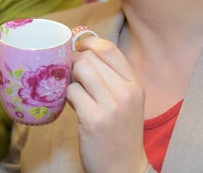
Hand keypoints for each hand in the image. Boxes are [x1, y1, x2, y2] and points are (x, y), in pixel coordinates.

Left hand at [68, 36, 148, 172]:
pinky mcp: (93, 118)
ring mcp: (111, 105)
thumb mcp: (125, 99)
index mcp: (135, 83)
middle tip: (73, 78)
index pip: (109, 48)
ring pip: (78, 70)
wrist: (123, 167)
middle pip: (88, 58)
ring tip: (76, 94)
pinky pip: (71, 92)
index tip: (78, 48)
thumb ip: (109, 76)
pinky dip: (68, 97)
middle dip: (74, 64)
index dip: (88, 43)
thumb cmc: (119, 130)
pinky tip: (76, 108)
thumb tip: (80, 50)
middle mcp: (126, 91)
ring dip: (70, 80)